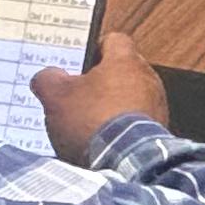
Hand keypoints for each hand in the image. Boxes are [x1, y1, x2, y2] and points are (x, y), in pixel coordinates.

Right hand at [35, 34, 167, 159]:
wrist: (124, 163)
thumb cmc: (92, 121)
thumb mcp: (56, 96)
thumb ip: (48, 79)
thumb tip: (46, 77)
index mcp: (125, 61)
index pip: (113, 41)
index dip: (92, 49)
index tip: (77, 63)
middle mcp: (148, 79)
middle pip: (121, 72)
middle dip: (99, 83)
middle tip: (75, 96)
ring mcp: (156, 108)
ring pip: (129, 100)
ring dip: (111, 109)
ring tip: (86, 125)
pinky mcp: (158, 134)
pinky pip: (136, 125)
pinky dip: (120, 130)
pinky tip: (102, 142)